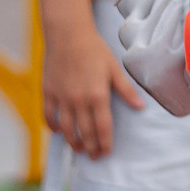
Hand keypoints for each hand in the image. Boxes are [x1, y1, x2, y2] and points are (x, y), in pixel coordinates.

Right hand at [40, 22, 144, 159]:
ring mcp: (62, 97)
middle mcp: (79, 100)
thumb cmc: (94, 49)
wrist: (68, 33)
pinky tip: (59, 131)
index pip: (102, 128)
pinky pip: (49, 115)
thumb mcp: (114, 68)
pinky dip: (53, 126)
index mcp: (97, 95)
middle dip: (90, 148)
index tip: (106, 152)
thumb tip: (140, 107)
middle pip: (85, 132)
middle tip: (94, 157)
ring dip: (72, 142)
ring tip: (78, 149)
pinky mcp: (49, 91)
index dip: (105, 143)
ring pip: (66, 128)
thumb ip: (126, 90)